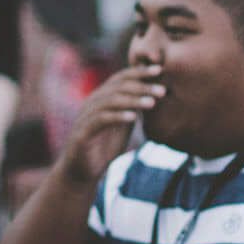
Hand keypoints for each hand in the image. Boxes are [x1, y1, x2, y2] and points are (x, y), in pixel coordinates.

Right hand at [62, 64, 159, 184]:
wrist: (83, 173)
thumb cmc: (104, 148)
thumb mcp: (123, 126)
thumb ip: (133, 110)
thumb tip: (152, 94)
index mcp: (101, 98)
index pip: (121, 78)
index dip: (140, 72)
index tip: (160, 69)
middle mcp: (92, 102)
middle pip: (117, 86)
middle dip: (141, 86)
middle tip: (161, 90)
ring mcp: (86, 116)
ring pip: (110, 101)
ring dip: (133, 100)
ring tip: (152, 103)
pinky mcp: (82, 133)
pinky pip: (101, 119)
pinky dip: (118, 116)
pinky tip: (134, 117)